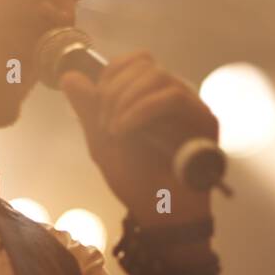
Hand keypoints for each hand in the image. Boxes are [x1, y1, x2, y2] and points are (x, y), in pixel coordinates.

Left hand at [59, 51, 217, 225]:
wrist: (160, 214)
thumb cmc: (136, 183)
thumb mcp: (102, 144)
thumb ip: (88, 110)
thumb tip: (69, 75)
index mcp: (151, 98)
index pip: (136, 61)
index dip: (111, 73)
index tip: (96, 103)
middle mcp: (173, 97)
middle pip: (145, 63)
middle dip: (113, 90)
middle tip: (104, 124)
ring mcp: (191, 106)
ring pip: (158, 75)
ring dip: (126, 99)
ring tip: (114, 131)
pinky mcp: (205, 119)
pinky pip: (173, 96)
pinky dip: (142, 109)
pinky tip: (125, 130)